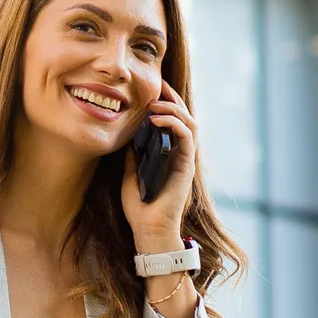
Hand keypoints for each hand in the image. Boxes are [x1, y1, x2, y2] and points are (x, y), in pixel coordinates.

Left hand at [120, 80, 198, 245]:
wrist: (148, 230)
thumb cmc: (139, 208)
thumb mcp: (129, 175)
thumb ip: (132, 156)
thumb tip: (128, 137)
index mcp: (169, 156)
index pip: (173, 124)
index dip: (165, 105)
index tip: (151, 92)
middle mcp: (181, 156)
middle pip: (184, 118)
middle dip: (172, 99)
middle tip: (157, 86)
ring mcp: (185, 160)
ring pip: (189, 123)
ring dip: (173, 109)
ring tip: (154, 103)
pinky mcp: (187, 166)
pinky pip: (186, 137)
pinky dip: (174, 123)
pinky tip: (156, 119)